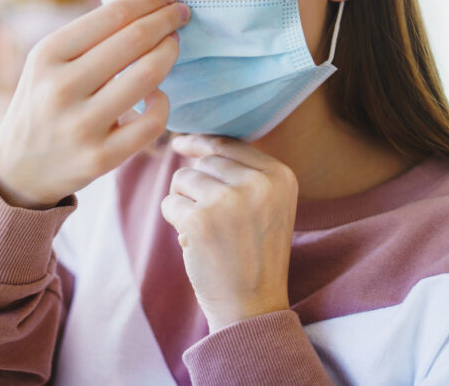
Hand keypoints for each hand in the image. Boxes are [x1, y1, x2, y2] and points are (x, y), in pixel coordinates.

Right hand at [0, 0, 189, 208]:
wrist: (18, 168)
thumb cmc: (42, 102)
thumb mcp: (52, 60)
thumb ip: (94, 27)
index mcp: (47, 55)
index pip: (112, 16)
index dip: (149, 2)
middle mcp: (60, 87)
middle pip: (134, 40)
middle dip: (167, 20)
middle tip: (181, 14)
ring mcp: (81, 125)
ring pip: (147, 77)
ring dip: (169, 53)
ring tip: (172, 45)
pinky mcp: (101, 157)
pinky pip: (151, 123)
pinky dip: (163, 103)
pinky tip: (158, 94)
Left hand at [161, 134, 297, 332]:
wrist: (252, 306)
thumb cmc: (253, 253)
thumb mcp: (267, 205)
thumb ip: (242, 172)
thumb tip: (192, 142)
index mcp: (280, 175)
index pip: (228, 144)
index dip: (201, 143)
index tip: (181, 143)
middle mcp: (258, 184)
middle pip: (203, 161)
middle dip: (195, 186)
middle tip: (211, 219)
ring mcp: (229, 201)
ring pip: (182, 179)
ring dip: (184, 203)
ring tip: (205, 230)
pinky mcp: (200, 220)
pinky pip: (169, 203)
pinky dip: (174, 221)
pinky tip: (194, 242)